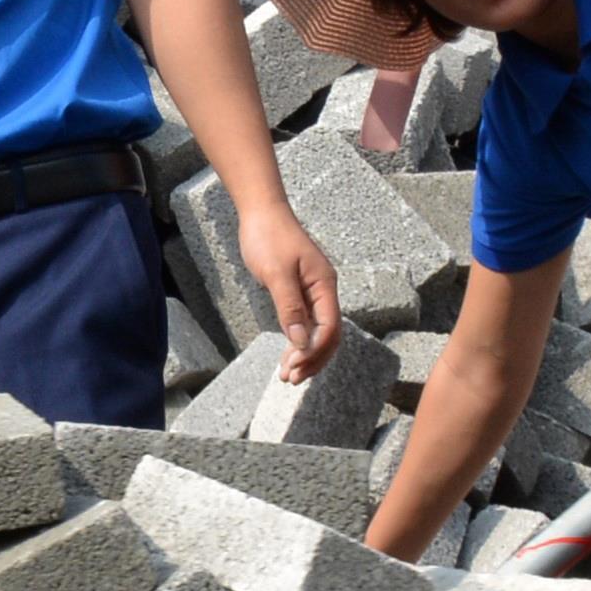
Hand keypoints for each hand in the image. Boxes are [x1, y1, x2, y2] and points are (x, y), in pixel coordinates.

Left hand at [239, 202, 343, 380]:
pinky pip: (305, 322)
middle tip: (290, 379)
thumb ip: (289, 307)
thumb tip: (300, 341)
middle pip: (328, 334)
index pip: (330, 327)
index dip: (315, 350)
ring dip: (304, 353)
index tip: (295, 367)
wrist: (261, 212)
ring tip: (287, 373)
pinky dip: (297, 340)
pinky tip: (288, 353)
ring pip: (316, 331)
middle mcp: (324, 290)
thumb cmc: (268, 237)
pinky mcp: (299, 291)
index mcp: (325, 285)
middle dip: (312, 358)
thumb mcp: (276, 273)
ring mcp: (312, 291)